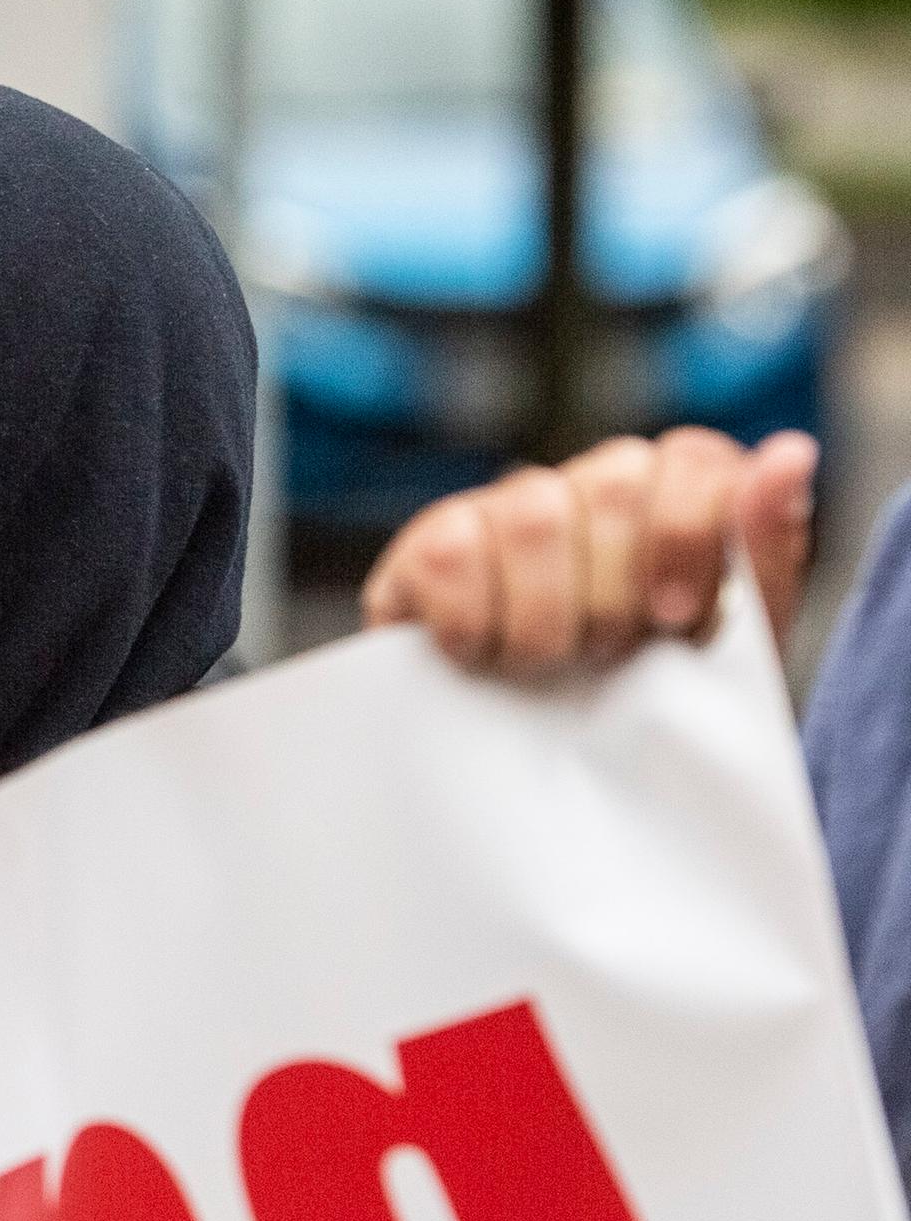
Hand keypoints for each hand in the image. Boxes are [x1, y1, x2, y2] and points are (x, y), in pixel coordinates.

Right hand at [362, 427, 815, 677]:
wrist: (549, 767)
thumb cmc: (648, 697)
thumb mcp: (730, 642)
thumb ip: (762, 550)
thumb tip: (790, 453)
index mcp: (679, 493)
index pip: (692, 458)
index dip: (687, 534)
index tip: (676, 618)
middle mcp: (595, 483)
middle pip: (614, 482)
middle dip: (618, 588)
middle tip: (607, 654)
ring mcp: (508, 506)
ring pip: (534, 515)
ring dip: (547, 613)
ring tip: (545, 665)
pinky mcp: (431, 542)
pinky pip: (452, 551)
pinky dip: (472, 619)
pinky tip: (481, 656)